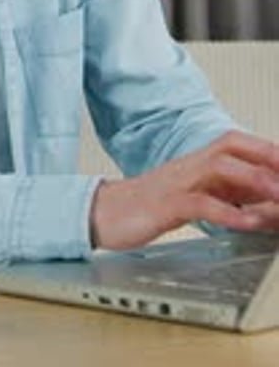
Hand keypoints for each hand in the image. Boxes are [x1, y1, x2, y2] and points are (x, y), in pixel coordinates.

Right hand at [90, 130, 278, 249]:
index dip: (267, 151)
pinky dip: (227, 213)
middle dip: (266, 156)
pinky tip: (246, 222)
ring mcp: (176, 183)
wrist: (104, 213)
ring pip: (218, 168)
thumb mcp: (195, 199)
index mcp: (197, 163)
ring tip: (278, 196)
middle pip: (231, 145)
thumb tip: (266, 205)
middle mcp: (189, 166)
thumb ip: (228, 198)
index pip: (237, 145)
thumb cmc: (149, 207)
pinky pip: (199, 203)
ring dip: (254, 180)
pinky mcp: (164, 205)